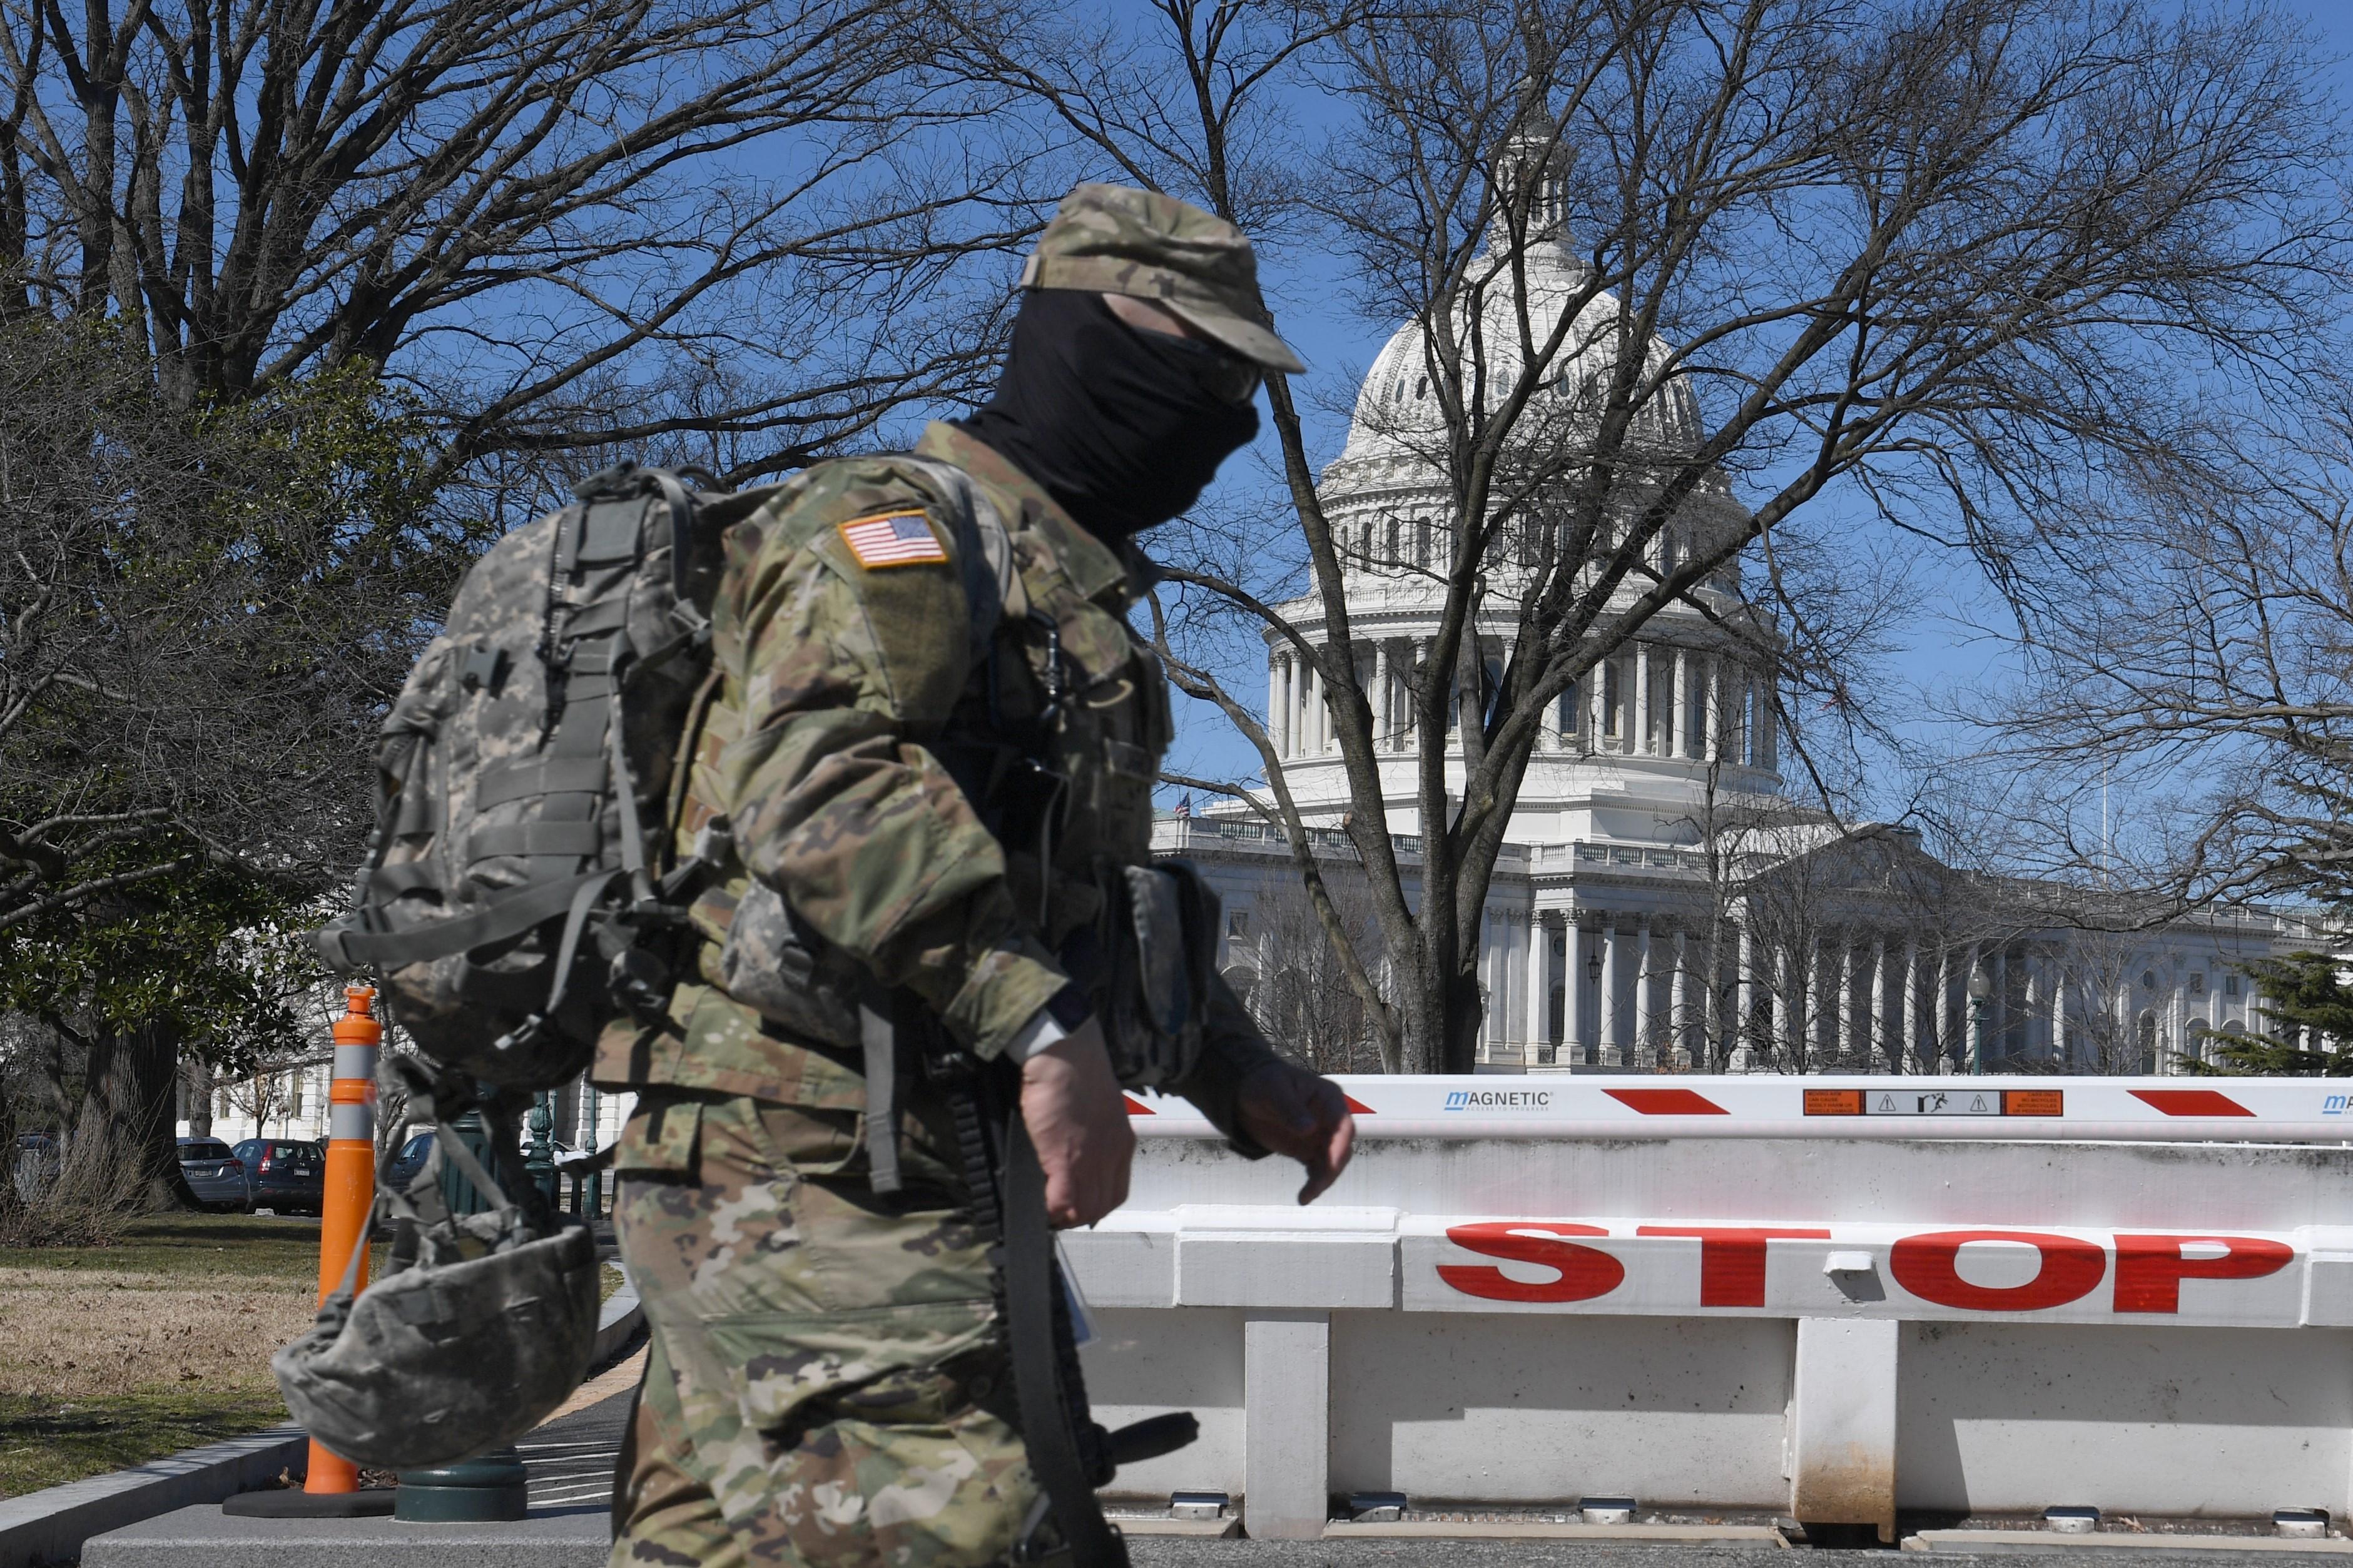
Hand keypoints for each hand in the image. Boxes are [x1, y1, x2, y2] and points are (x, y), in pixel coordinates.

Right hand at [1018, 1017, 1135, 1227]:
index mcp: (1122, 1143)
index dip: (1097, 1205)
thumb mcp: (1101, 1108)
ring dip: (1065, 1216)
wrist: (1067, 1055)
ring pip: (1084, 1208)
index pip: (1116, 1191)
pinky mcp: (1062, 1157)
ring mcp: (1088, 1160)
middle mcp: (1111, 1156)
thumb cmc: (1079, 1073)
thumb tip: (1084, 1148)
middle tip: (1059, 1213)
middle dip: (1080, 1216)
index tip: (1080, 1205)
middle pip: (1101, 1204)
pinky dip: (1052, 1209)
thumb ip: (1097, 1134)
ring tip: (1049, 1212)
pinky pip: (1061, 1199)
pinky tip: (1043, 1206)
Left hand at [1234, 1062, 1355, 1204]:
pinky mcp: (1308, 1150)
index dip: (1341, 1144)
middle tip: (1317, 1186)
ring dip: (1323, 1180)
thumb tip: (1309, 1129)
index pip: (1343, 1123)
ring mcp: (1320, 1136)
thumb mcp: (1274, 1091)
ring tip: (1306, 1196)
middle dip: (1332, 1167)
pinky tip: (1304, 1196)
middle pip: (1342, 1147)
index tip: (1333, 1163)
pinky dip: (1314, 1183)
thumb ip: (1291, 1110)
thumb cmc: (1263, 1083)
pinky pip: (1317, 1169)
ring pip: (1332, 1162)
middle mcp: (1329, 1119)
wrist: (1245, 1093)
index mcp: (1327, 1099)